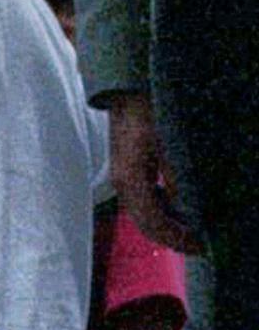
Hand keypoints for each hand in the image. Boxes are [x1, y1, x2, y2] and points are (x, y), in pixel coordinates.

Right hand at [104, 94, 200, 253]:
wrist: (131, 84)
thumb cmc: (153, 109)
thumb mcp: (174, 146)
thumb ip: (182, 181)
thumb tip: (195, 211)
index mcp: (132, 180)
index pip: (154, 225)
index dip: (181, 240)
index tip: (205, 246)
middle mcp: (124, 181)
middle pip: (147, 223)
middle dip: (175, 235)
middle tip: (204, 240)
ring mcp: (124, 172)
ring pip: (145, 210)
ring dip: (171, 221)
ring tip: (197, 222)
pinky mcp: (129, 164)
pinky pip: (145, 195)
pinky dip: (165, 205)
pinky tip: (182, 200)